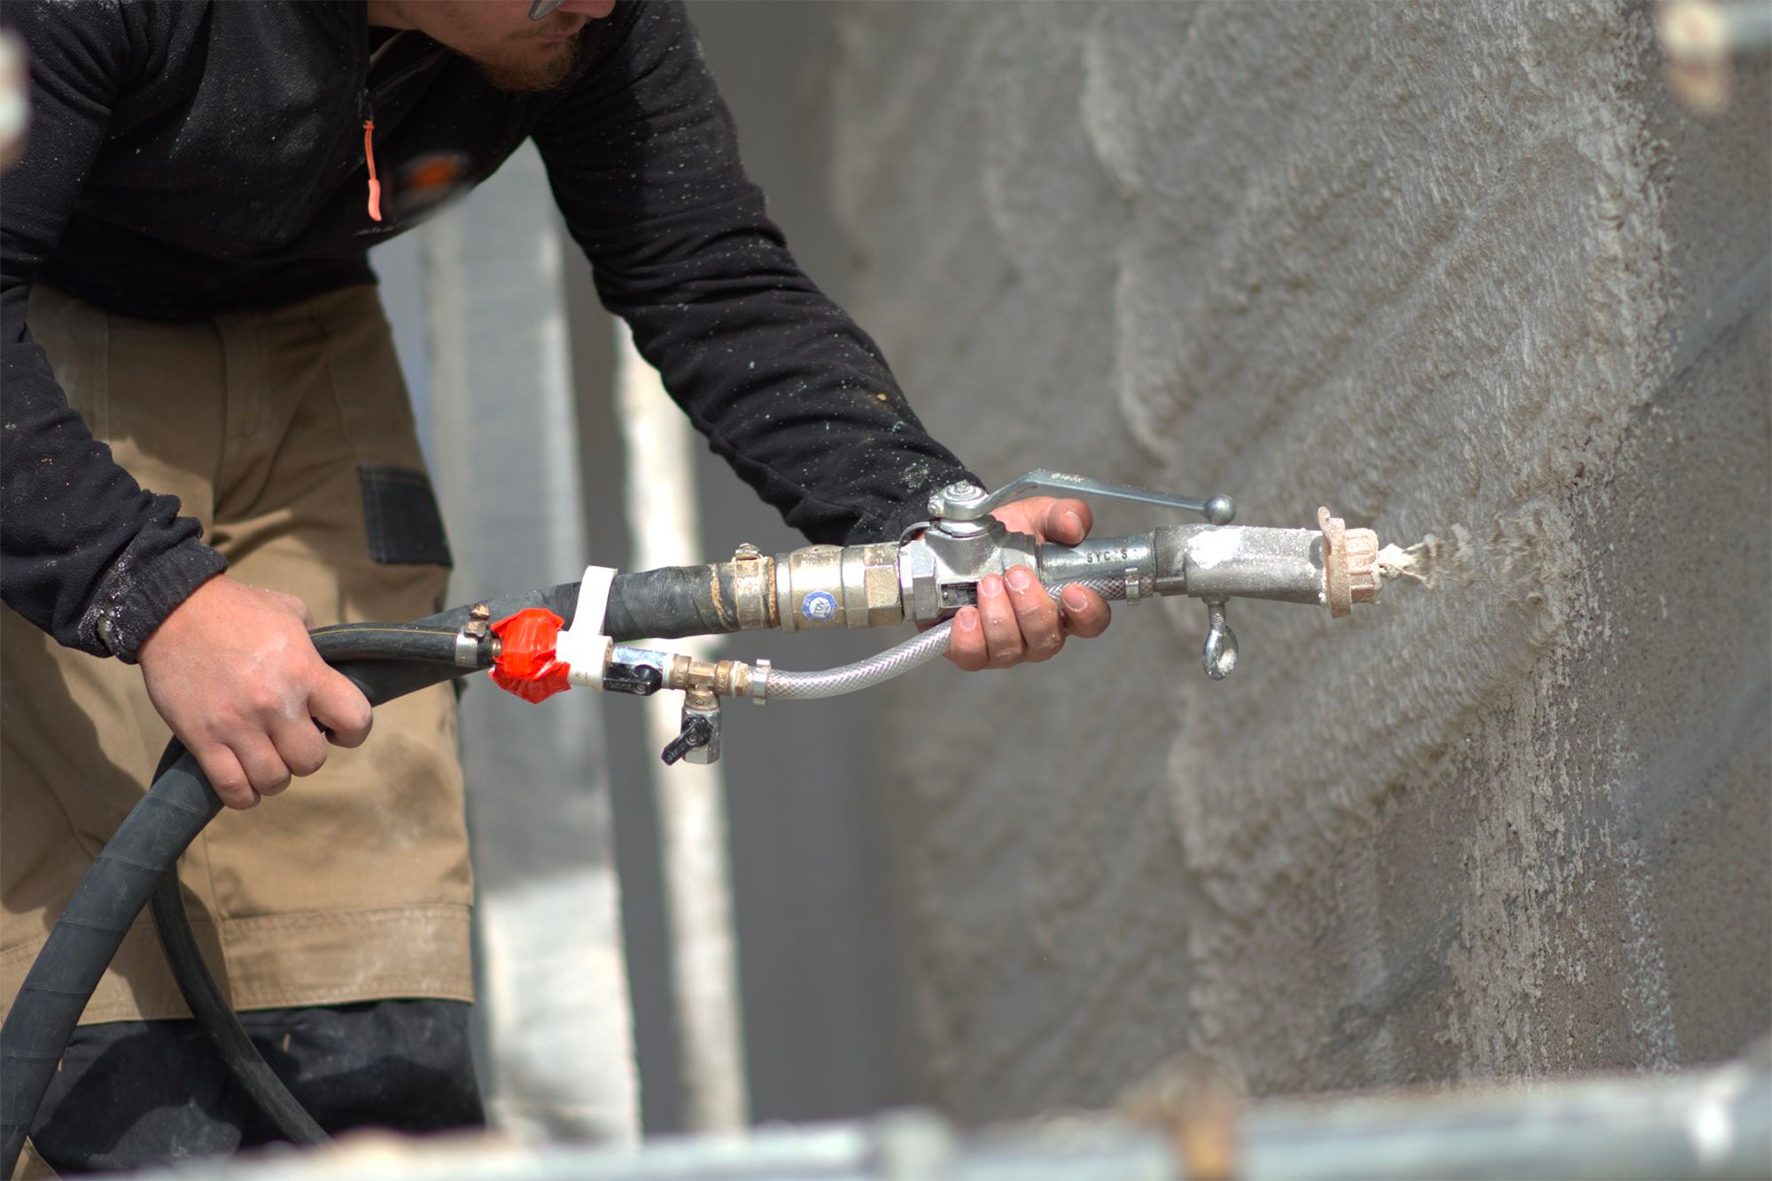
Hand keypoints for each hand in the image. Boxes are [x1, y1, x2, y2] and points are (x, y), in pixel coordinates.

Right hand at [136, 576, 372, 808]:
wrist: (172, 609)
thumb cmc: (237, 609)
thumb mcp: (292, 613)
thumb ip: (316, 646)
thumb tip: (332, 670)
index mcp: (305, 671)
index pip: (355, 719)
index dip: (352, 731)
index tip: (337, 729)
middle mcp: (275, 704)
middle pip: (311, 761)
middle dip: (305, 755)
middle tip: (292, 741)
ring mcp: (237, 725)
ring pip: (274, 781)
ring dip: (275, 776)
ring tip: (267, 760)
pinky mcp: (202, 739)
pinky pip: (232, 789)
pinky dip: (244, 795)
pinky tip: (246, 784)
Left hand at [945, 496, 1110, 670]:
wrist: (958, 542)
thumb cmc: (1005, 536)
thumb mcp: (1037, 515)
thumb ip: (1062, 514)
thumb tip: (1074, 526)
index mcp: (1064, 603)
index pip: (1091, 622)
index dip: (1087, 612)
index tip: (1073, 590)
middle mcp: (1038, 631)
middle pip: (1048, 639)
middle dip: (1032, 607)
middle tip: (1014, 575)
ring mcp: (1005, 645)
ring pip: (1010, 649)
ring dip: (999, 616)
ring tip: (987, 584)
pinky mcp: (971, 650)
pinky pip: (973, 657)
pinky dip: (969, 637)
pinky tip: (966, 613)